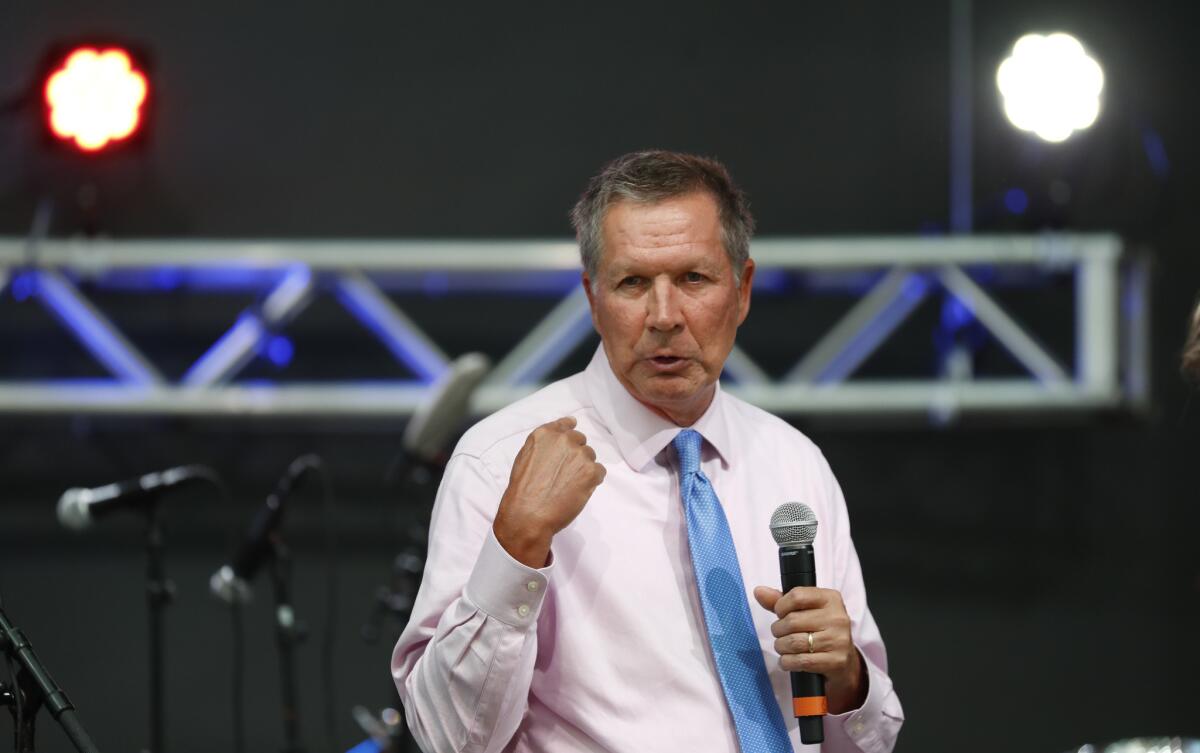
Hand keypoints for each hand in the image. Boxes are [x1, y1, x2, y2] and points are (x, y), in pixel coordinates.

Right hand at [493, 416, 605, 567]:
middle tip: (564, 473)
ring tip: (567, 485)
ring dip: (583, 468)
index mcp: (545, 434)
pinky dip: (592, 481)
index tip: (570, 442)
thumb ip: (543, 444)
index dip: (569, 432)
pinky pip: (599, 471)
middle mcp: (564, 440)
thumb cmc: (523, 490)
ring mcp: (580, 454)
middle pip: (580, 441)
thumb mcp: (525, 457)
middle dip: (575, 454)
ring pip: (590, 456)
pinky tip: (577, 491)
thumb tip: (560, 435)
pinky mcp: (592, 471)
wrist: (528, 514)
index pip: (565, 424)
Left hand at [753, 586, 866, 714]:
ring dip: (781, 647)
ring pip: (794, 642)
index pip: (797, 595)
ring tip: (783, 647)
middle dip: (778, 630)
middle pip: (792, 621)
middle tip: (780, 634)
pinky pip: (801, 661)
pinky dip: (787, 662)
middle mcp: (838, 617)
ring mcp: (839, 640)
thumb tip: (759, 591)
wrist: (844, 662)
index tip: (781, 614)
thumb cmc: (820, 631)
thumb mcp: (805, 611)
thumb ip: (781, 601)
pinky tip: (788, 661)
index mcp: (831, 599)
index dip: (781, 606)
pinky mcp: (836, 661)